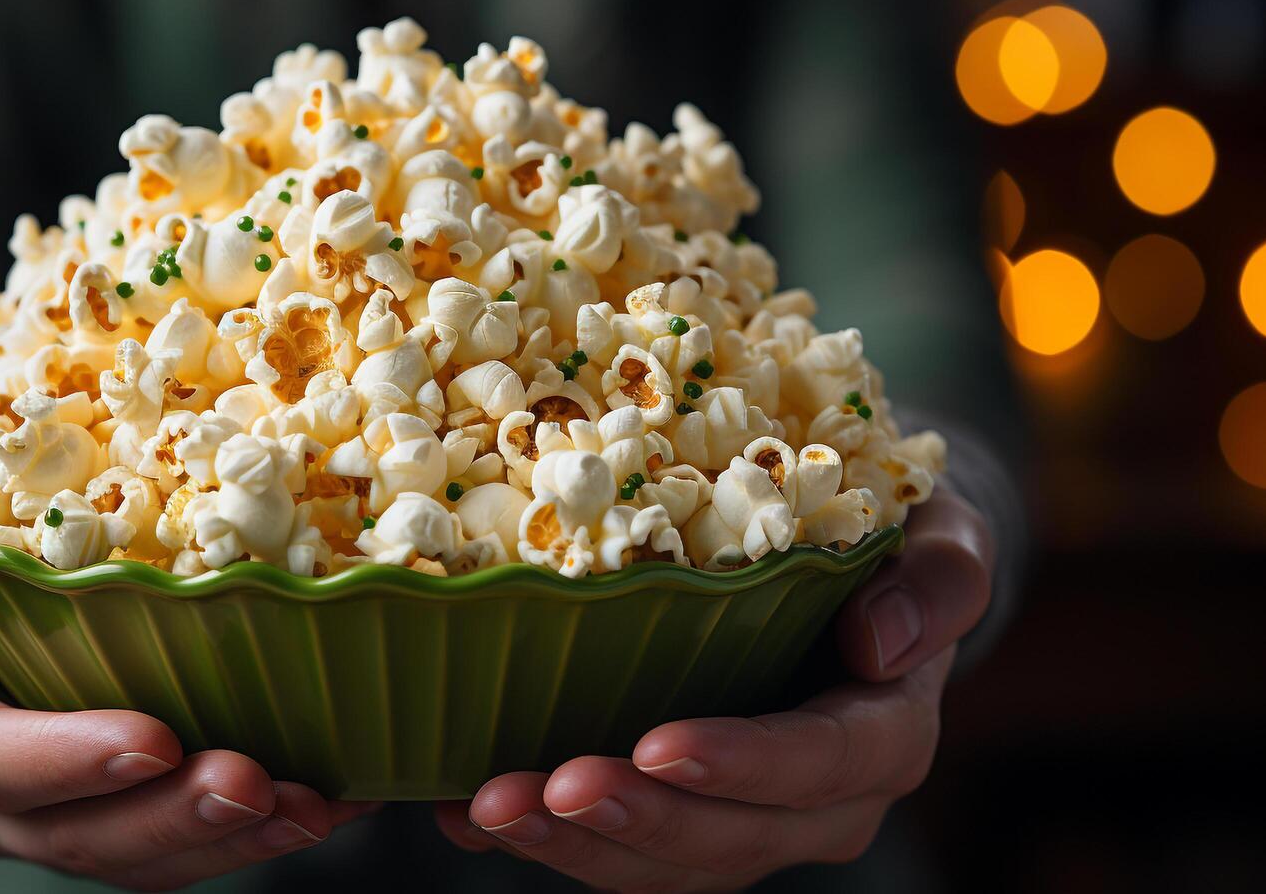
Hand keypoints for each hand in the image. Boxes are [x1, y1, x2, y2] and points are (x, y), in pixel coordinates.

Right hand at [0, 459, 371, 888]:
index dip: (62, 762)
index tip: (152, 736)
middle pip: (76, 834)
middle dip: (169, 820)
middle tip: (258, 783)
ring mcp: (62, 805)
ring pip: (143, 854)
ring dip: (230, 839)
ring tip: (310, 806)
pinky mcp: (128, 800)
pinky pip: (189, 835)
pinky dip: (260, 823)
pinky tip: (330, 796)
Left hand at [436, 488, 992, 891]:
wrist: (858, 562)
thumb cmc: (892, 536)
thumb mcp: (942, 538)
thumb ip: (938, 584)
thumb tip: (882, 643)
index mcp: (882, 735)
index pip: (821, 765)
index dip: (743, 765)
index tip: (660, 744)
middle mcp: (815, 800)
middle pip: (726, 838)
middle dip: (630, 822)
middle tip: (539, 792)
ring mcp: (741, 815)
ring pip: (659, 862)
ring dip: (568, 844)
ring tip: (485, 809)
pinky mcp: (677, 810)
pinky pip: (611, 844)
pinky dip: (537, 834)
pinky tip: (455, 810)